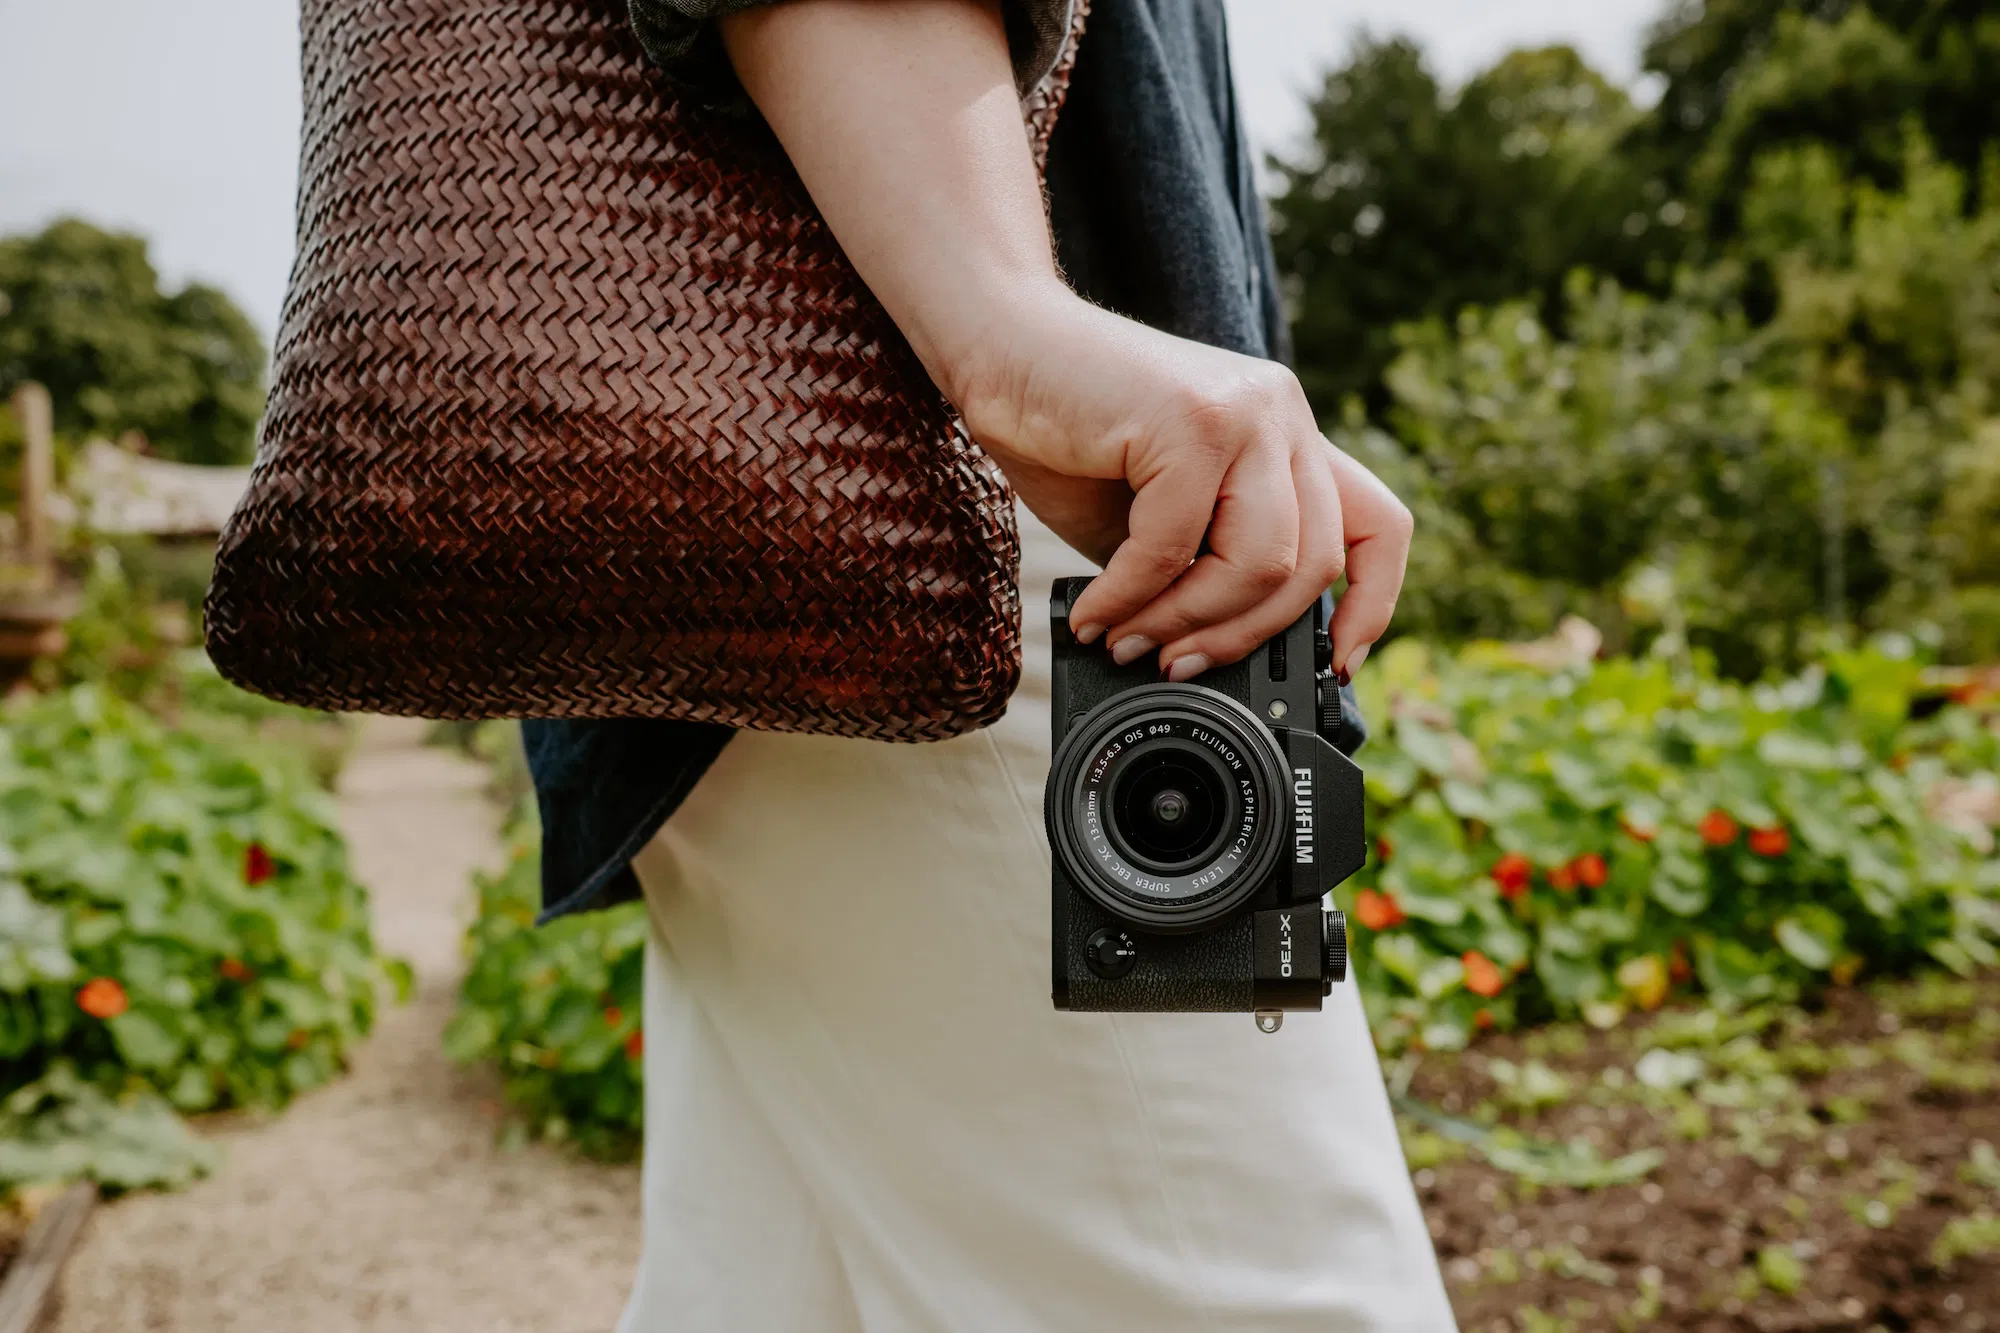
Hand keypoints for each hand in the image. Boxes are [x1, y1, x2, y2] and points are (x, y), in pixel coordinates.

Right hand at [950, 289, 1412, 680]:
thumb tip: (1210, 655)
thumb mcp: (1152, 521)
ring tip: (1128, 641)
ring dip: (1186, 622)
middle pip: (1315, 567)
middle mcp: (1282, 416)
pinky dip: (1129, 596)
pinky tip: (1093, 611)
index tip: (1334, 665)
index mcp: (1287, 438)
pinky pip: (1176, 544)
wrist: (998, 343)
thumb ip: (1196, 570)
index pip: (1379, 526)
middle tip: (1175, 663)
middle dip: (1241, 637)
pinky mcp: (1193, 418)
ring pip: (1263, 563)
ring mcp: (1246, 411)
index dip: (1373, 606)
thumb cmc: (1066, 434)